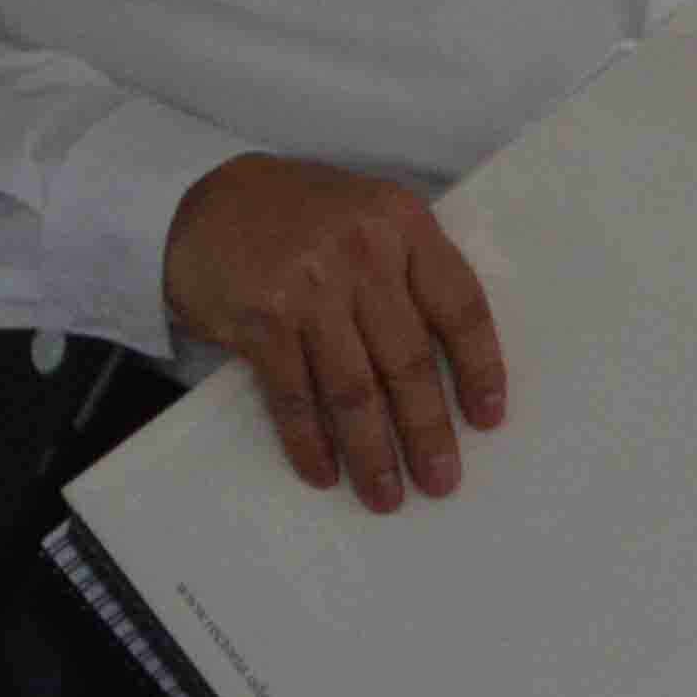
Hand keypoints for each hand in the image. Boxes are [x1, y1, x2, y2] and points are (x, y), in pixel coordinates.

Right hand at [160, 156, 504, 512]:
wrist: (207, 201)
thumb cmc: (304, 217)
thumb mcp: (372, 218)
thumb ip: (411, 272)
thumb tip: (453, 367)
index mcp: (405, 225)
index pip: (459, 306)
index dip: (479, 367)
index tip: (488, 419)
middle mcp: (363, 253)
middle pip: (408, 359)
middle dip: (428, 429)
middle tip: (442, 481)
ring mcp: (309, 288)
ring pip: (354, 388)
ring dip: (372, 451)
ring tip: (387, 496)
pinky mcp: (261, 320)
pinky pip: (294, 395)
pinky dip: (310, 441)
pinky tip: (324, 473)